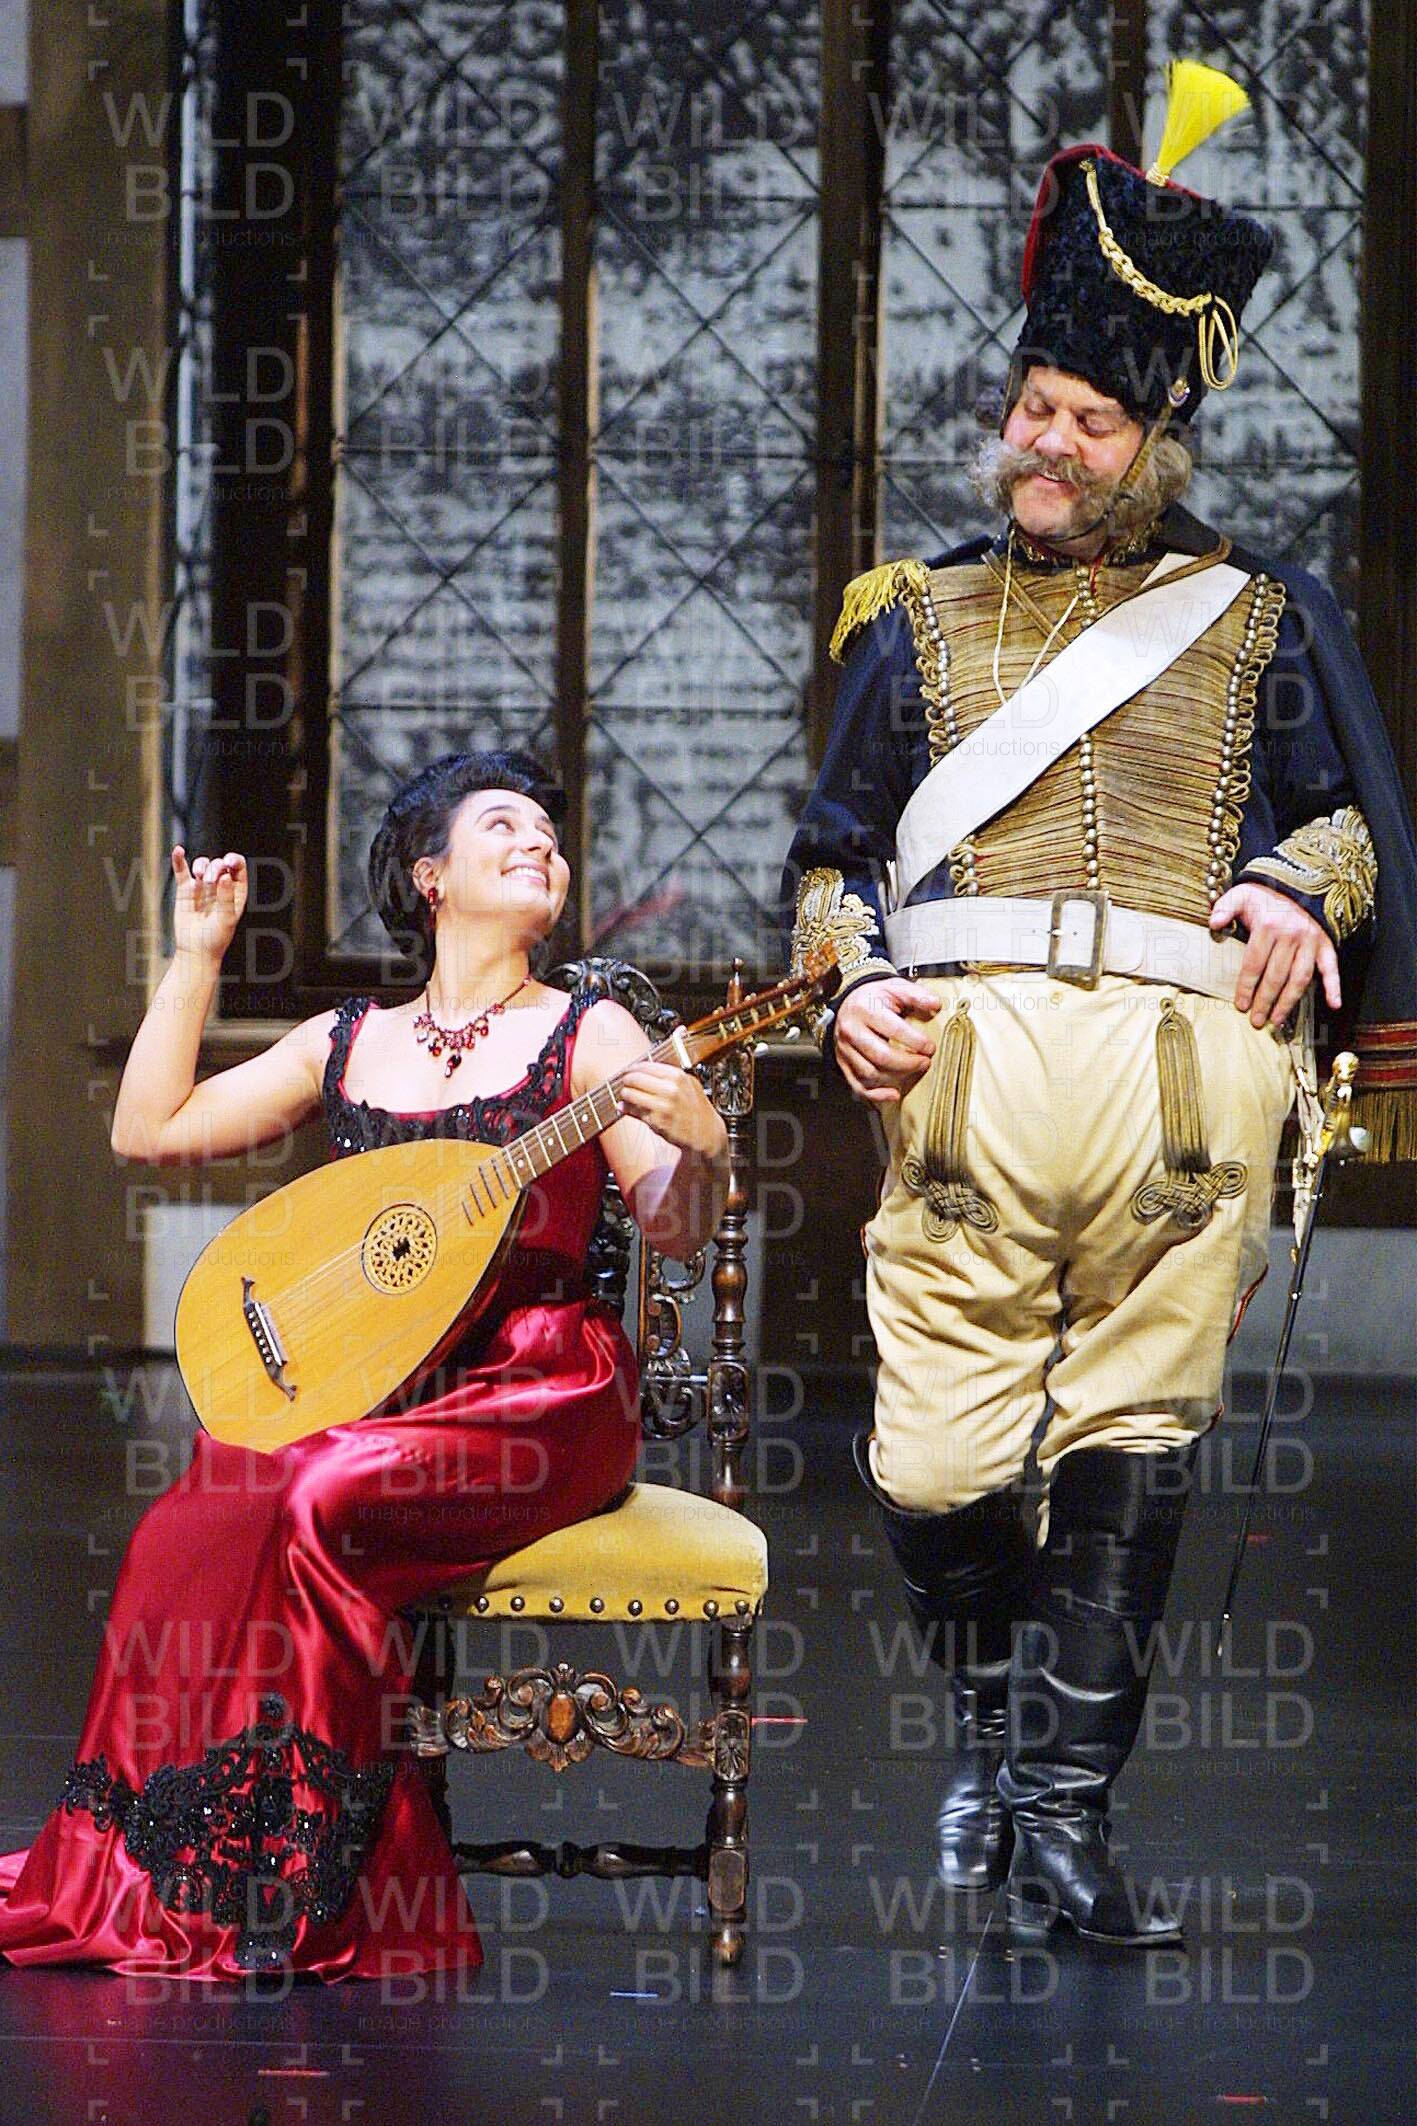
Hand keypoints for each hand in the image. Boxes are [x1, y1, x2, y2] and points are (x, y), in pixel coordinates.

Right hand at [171, 846, 247, 967]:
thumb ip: (226, 898)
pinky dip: (179, 860)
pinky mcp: (185, 890)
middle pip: (219, 864)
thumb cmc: (216, 939)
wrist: (196, 951)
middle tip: (210, 880)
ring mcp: (202, 887)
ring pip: (203, 865)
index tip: (228, 862)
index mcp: (236, 892)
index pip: (238, 868)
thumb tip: (224, 876)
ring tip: (199, 876)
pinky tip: (178, 850)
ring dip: (202, 865)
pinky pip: (182, 871)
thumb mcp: (226, 919)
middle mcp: (220, 887)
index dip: (234, 860)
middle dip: (215, 867)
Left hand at [616, 1058, 728, 1162]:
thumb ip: (667, 1076)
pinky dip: (626, 1109)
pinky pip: (633, 1111)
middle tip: (624, 1082)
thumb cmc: (696, 1108)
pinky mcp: (657, 1121)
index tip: (627, 1071)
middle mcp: (670, 1090)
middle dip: (626, 1080)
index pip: (645, 1066)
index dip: (632, 1068)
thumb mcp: (688, 1085)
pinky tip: (626, 1108)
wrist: (706, 1133)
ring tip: (625, 1095)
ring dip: (624, 1094)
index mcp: (678, 1077)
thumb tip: (642, 1070)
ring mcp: (663, 1106)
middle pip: (635, 1078)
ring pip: (630, 1094)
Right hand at [834, 978, 941, 1105]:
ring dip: (896, 1078)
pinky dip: (877, 1095)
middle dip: (908, 1063)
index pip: (894, 1030)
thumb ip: (916, 994)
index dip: (916, 1042)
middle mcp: (851, 1030)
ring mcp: (845, 1049)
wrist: (847, 1003)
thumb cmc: (874, 998)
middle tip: (925, 1062)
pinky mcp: (843, 1064)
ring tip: (913, 1071)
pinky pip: (857, 1086)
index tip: (930, 1047)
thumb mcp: (894, 987)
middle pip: (881, 1056)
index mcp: (865, 1009)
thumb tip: (936, 1004)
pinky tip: (893, 1094)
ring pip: (870, 1074)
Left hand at [1209, 880, 1339, 1028]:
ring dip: (1289, 1001)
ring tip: (1277, 1019)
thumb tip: (1213, 923)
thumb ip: (1225, 907)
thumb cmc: (1266, 895)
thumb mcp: (1241, 895)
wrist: (1296, 883)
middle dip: (1264, 1001)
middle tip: (1256, 1020)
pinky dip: (1335, 986)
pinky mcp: (1325, 944)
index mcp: (1268, 926)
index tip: (1240, 1005)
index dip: (1246, 987)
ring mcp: (1310, 941)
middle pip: (1276, 976)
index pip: (1254, 964)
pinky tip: (1334, 1004)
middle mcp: (1291, 935)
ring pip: (1300, 978)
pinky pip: (1331, 967)